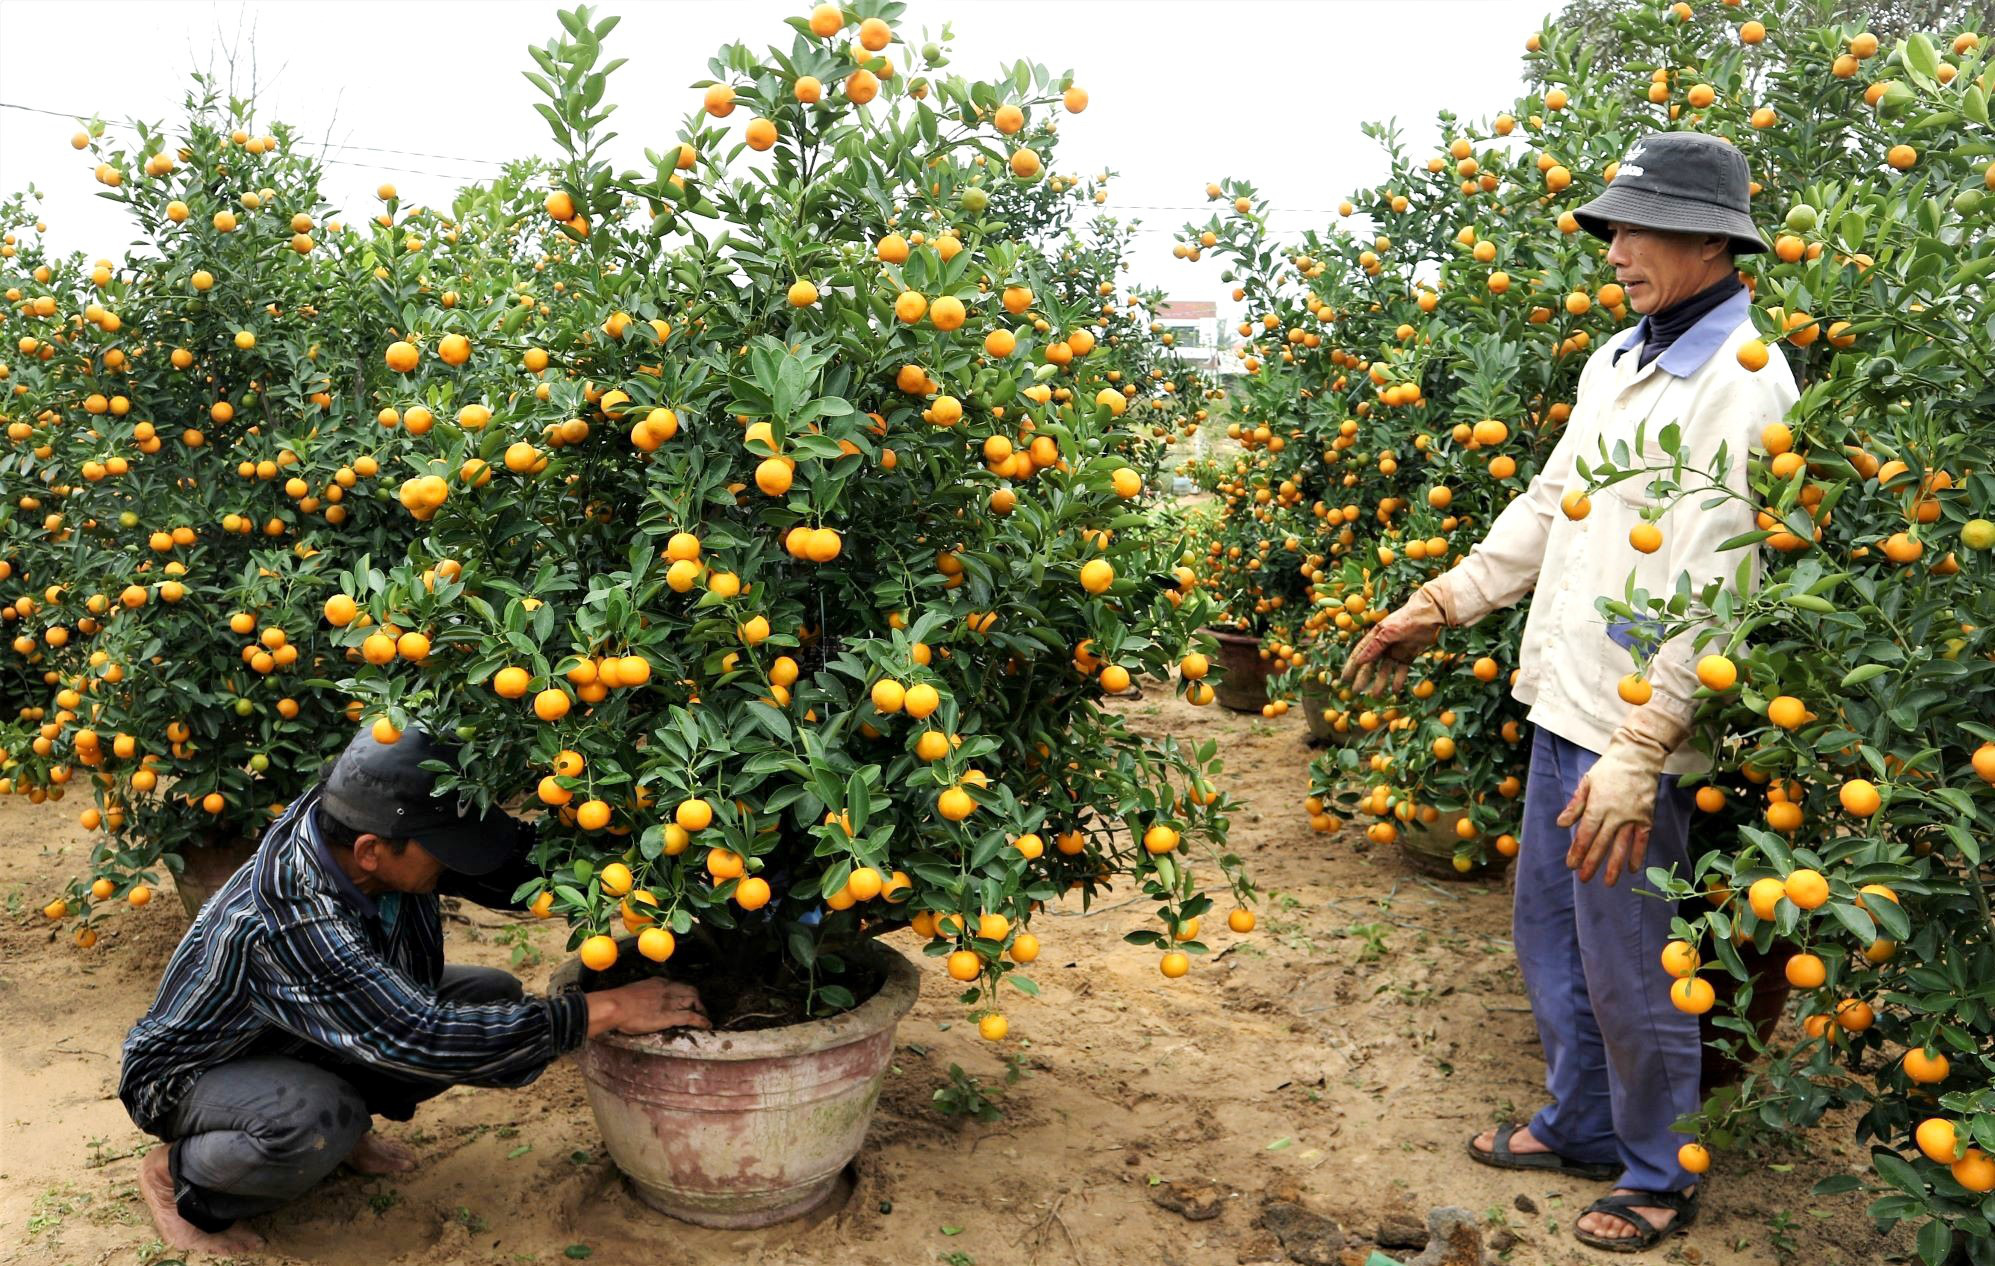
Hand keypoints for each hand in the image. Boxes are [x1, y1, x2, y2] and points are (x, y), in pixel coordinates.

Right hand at [590, 979, 709, 1035]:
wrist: (615, 1006)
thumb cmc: (617, 1002)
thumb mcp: (634, 992)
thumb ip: (643, 995)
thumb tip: (641, 1001)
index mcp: (658, 983)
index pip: (678, 985)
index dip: (684, 993)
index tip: (686, 999)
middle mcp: (667, 990)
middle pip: (691, 991)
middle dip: (697, 1000)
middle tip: (699, 1009)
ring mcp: (670, 1002)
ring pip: (694, 1002)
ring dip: (702, 1010)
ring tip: (705, 1017)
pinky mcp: (670, 1016)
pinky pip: (691, 1017)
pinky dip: (702, 1021)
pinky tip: (707, 1026)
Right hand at [1340, 585, 1447, 696]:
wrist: (1429, 615)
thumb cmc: (1405, 620)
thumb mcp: (1387, 632)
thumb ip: (1374, 647)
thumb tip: (1359, 661)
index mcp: (1375, 636)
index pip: (1360, 653)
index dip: (1351, 666)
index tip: (1345, 679)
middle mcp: (1384, 645)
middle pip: (1371, 664)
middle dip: (1364, 678)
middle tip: (1357, 692)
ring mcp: (1396, 651)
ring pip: (1385, 670)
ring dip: (1381, 683)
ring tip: (1376, 696)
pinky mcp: (1408, 655)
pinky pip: (1401, 671)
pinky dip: (1398, 680)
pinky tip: (1395, 691)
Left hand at [1559, 775, 1650, 886]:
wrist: (1638, 757)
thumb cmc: (1609, 768)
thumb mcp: (1587, 782)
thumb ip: (1575, 805)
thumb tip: (1561, 824)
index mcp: (1598, 805)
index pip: (1586, 834)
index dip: (1578, 851)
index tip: (1572, 865)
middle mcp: (1615, 814)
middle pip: (1601, 844)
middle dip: (1591, 863)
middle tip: (1584, 879)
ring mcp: (1632, 817)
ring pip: (1622, 846)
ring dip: (1614, 866)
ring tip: (1607, 883)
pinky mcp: (1646, 818)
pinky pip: (1642, 840)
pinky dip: (1637, 855)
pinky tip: (1632, 869)